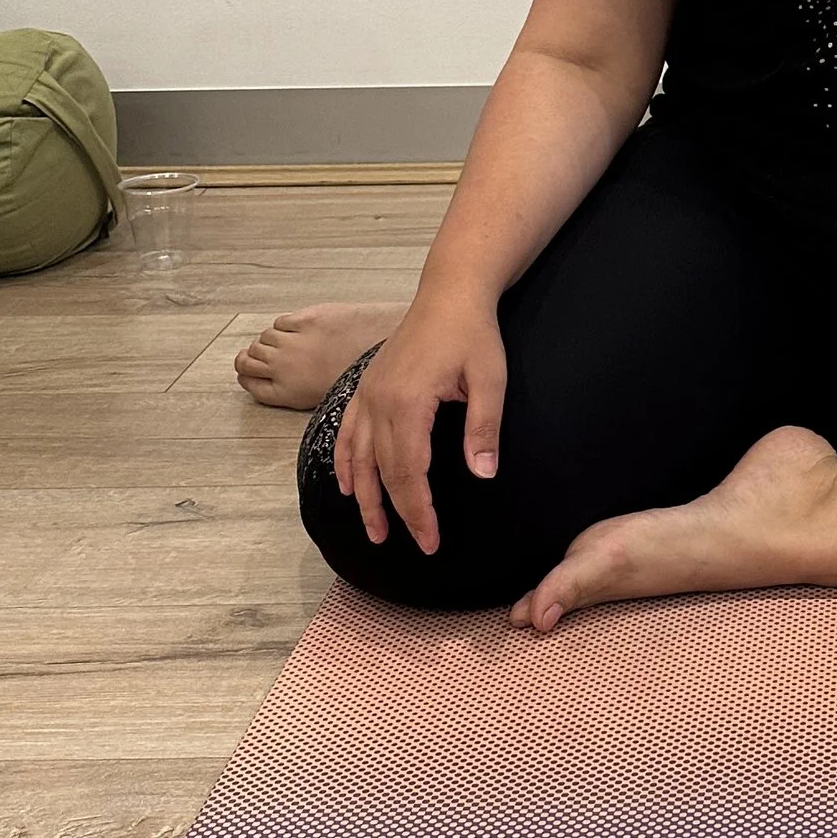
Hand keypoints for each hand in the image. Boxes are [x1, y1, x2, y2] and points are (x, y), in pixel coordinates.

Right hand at [332, 283, 508, 555]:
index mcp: (409, 402)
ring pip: (358, 457)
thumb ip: (484, 428)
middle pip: (383, 471)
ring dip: (365, 497)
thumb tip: (483, 474)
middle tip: (414, 545)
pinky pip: (348, 432)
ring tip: (373, 530)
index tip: (430, 540)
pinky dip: (346, 462)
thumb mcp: (490, 380)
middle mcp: (380, 401)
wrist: (450, 291)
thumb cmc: (473, 334)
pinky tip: (350, 485)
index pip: (409, 472)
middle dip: (397, 513)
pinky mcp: (367, 386)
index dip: (417, 511)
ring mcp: (368, 393)